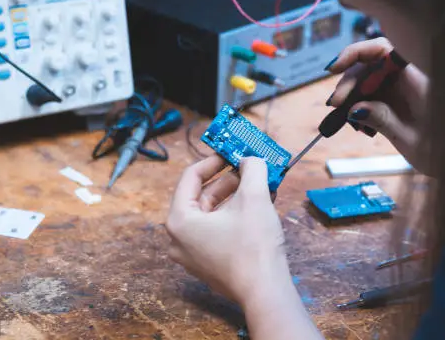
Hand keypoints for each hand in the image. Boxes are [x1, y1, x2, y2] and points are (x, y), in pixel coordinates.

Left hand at [166, 156, 290, 306]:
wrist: (266, 291)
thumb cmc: (254, 246)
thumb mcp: (254, 197)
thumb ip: (252, 169)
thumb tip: (251, 159)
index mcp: (180, 220)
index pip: (191, 177)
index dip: (213, 160)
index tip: (231, 153)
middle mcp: (179, 239)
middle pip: (201, 196)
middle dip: (227, 180)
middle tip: (247, 168)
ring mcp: (192, 255)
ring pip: (211, 214)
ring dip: (234, 197)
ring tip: (257, 186)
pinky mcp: (208, 265)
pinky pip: (217, 231)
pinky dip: (234, 216)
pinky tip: (257, 207)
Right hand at [327, 37, 431, 173]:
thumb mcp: (411, 139)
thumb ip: (383, 120)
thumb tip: (355, 108)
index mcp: (417, 78)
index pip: (382, 50)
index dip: (355, 53)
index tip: (334, 69)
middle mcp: (408, 78)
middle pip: (369, 67)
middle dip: (349, 83)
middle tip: (335, 106)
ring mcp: (401, 89)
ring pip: (367, 82)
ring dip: (351, 97)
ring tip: (342, 118)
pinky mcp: (396, 101)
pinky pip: (372, 96)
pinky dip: (360, 107)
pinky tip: (358, 125)